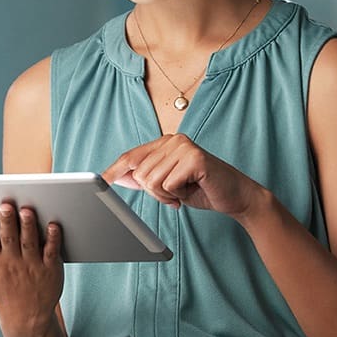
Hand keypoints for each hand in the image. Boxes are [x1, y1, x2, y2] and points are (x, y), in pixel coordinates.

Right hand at [0, 201, 62, 331]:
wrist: (27, 316)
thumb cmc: (0, 289)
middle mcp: (12, 262)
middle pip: (9, 237)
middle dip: (6, 221)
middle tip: (5, 205)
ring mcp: (32, 265)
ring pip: (29, 242)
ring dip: (28, 226)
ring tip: (26, 211)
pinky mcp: (50, 268)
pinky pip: (51, 251)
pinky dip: (53, 239)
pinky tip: (53, 225)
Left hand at [102, 134, 263, 217]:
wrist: (236, 196)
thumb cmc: (202, 189)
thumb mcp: (168, 183)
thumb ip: (145, 177)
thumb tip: (116, 177)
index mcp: (165, 143)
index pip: (132, 156)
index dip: (115, 170)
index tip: (100, 182)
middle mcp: (173, 140)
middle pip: (140, 173)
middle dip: (154, 192)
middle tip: (175, 193)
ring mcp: (184, 147)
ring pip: (152, 181)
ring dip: (166, 195)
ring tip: (183, 191)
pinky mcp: (194, 159)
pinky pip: (168, 185)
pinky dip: (177, 195)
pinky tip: (192, 190)